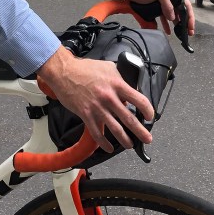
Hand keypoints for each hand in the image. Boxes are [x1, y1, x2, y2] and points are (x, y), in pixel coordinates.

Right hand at [37, 45, 152, 154]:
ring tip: (130, 145)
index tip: (149, 116)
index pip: (139, 100)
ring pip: (115, 129)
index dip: (147, 110)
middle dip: (140, 131)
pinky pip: (97, 132)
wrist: (64, 72)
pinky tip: (109, 147)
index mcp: (117, 84)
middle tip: (147, 139)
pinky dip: (104, 142)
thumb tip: (129, 87)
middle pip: (129, 118)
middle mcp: (109, 98)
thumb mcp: (108, 67)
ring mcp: (97, 107)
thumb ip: (120, 78)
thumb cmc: (85, 69)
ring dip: (124, 139)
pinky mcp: (86, 115)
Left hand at [116, 0, 195, 37]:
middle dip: (184, 22)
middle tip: (188, 32)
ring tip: (179, 33)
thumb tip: (173, 18)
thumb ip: (167, 5)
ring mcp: (162, 2)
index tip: (191, 26)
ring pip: (172, 15)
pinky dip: (166, 24)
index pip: (186, 4)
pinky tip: (168, 30)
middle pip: (180, 10)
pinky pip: (163, 17)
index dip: (190, 16)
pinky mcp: (155, 7)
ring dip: (176, 24)